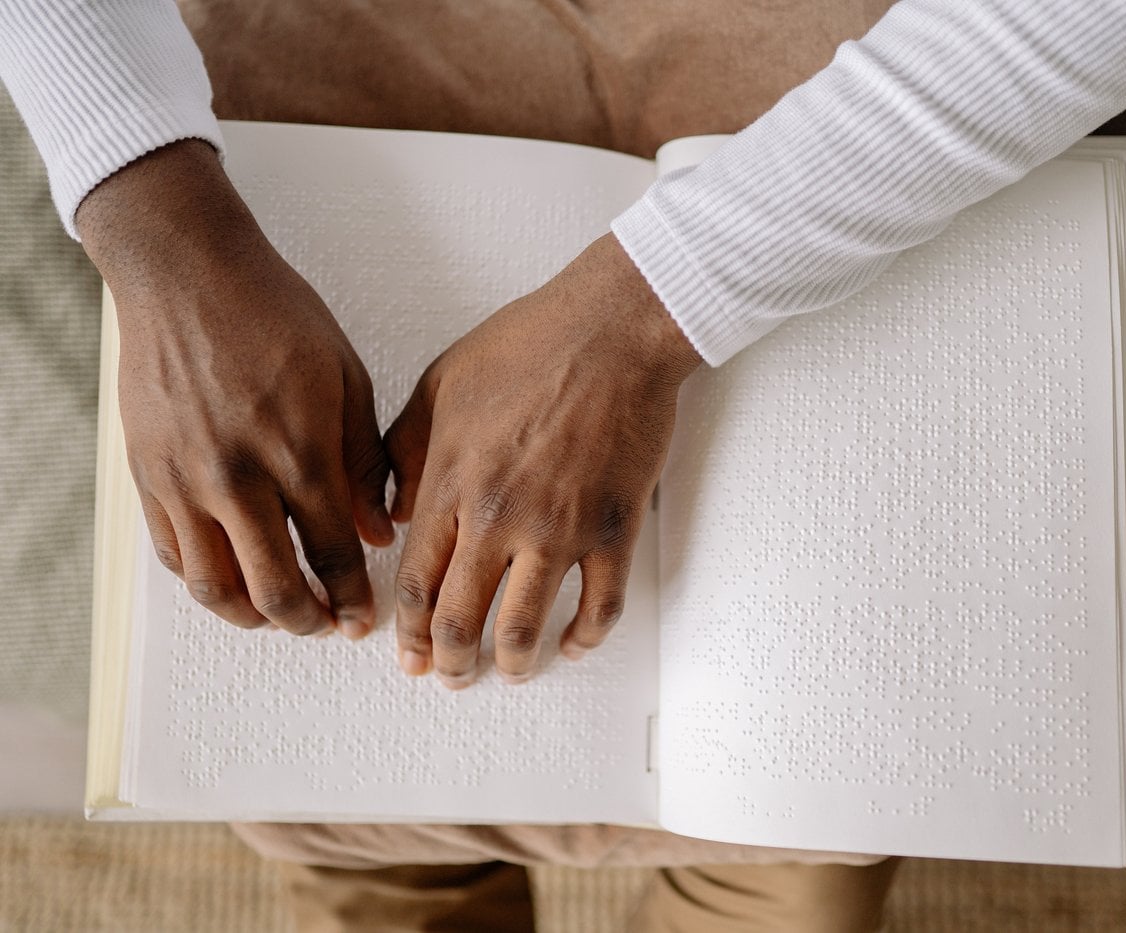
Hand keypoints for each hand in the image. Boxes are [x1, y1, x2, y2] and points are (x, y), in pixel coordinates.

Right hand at [78, 141, 394, 636]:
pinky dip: (205, 579)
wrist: (187, 272)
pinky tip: (233, 577)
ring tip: (279, 614)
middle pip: (275, 589)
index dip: (353, 596)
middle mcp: (239, 478)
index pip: (332, 554)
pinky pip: (173, 554)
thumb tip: (379, 530)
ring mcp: (185, 480)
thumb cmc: (277, 315)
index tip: (365, 617)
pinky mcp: (147, 474)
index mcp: (300, 453)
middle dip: (310, 622)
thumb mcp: (347, 379)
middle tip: (328, 626)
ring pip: (214, 587)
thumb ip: (364, 463)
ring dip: (252, 616)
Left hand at [385, 232, 701, 686]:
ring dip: (513, 662)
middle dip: (450, 662)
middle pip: (462, 618)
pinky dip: (586, 636)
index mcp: (452, 483)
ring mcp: (561, 528)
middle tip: (452, 677)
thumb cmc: (529, 344)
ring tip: (510, 671)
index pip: (417, 582)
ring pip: (526, 625)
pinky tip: (575, 643)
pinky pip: (601, 604)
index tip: (408, 657)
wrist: (613, 329)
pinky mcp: (614, 528)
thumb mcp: (439, 384)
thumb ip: (404, 453)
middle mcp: (500, 517)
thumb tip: (390, 512)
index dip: (408, 632)